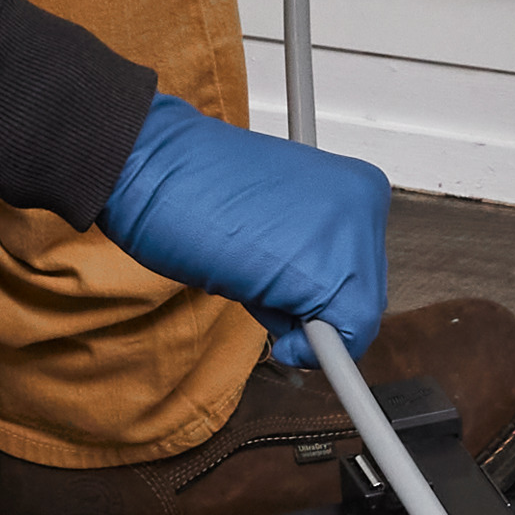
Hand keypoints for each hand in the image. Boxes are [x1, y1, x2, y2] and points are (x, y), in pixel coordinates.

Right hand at [100, 95, 388, 364]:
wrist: (150, 165)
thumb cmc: (192, 193)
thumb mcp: (274, 224)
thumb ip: (311, 262)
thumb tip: (331, 324)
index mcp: (356, 187)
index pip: (363, 271)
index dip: (319, 294)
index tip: (286, 285)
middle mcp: (365, 207)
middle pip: (363, 299)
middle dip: (312, 308)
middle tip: (256, 275)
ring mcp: (351, 238)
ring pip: (352, 323)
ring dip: (298, 321)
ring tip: (247, 270)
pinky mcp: (328, 274)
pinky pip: (343, 341)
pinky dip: (306, 349)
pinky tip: (261, 304)